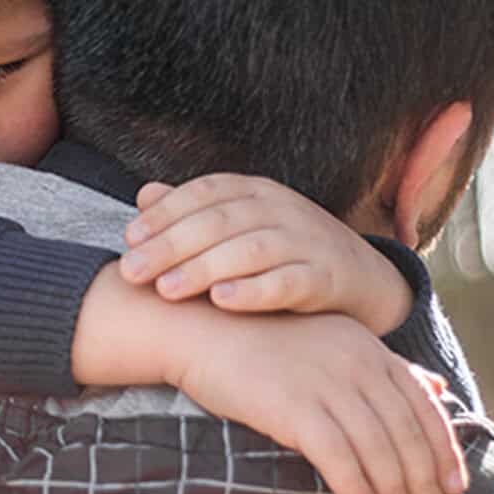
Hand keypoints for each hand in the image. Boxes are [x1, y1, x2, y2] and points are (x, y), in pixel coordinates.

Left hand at [121, 174, 410, 331]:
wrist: (364, 279)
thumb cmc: (287, 252)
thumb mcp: (243, 225)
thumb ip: (195, 213)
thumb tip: (143, 195)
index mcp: (256, 191)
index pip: (204, 192)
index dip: (165, 213)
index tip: (129, 239)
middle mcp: (281, 209)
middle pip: (219, 221)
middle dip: (171, 245)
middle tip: (131, 271)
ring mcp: (307, 241)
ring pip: (250, 250)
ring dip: (203, 268)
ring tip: (166, 290)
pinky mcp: (327, 277)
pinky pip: (289, 281)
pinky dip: (255, 290)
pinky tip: (222, 302)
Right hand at [163, 312, 468, 493]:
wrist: (199, 329)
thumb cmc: (264, 343)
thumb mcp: (333, 345)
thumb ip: (385, 367)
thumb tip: (437, 387)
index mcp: (369, 349)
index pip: (423, 406)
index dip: (444, 451)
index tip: (456, 489)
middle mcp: (355, 362)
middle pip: (405, 433)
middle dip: (425, 485)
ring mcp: (324, 382)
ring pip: (376, 447)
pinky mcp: (291, 404)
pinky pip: (335, 453)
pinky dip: (354, 486)